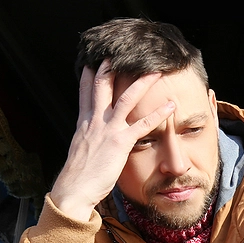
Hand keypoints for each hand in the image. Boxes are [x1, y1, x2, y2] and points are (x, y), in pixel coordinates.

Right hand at [50, 60, 174, 221]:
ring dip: (142, 83)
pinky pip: (142, 124)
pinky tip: (170, 106)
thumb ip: (88, 139)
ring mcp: (107, 130)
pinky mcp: (120, 142)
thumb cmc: (79, 177)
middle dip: (112, 67)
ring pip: (126, 98)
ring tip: (155, 71)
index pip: (86, 93)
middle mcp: (95, 122)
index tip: (92, 61)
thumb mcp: (81, 151)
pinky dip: (158, 114)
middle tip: (121, 52)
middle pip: (103, 86)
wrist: (73, 189)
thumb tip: (91, 138)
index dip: (89, 76)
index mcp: (84, 124)